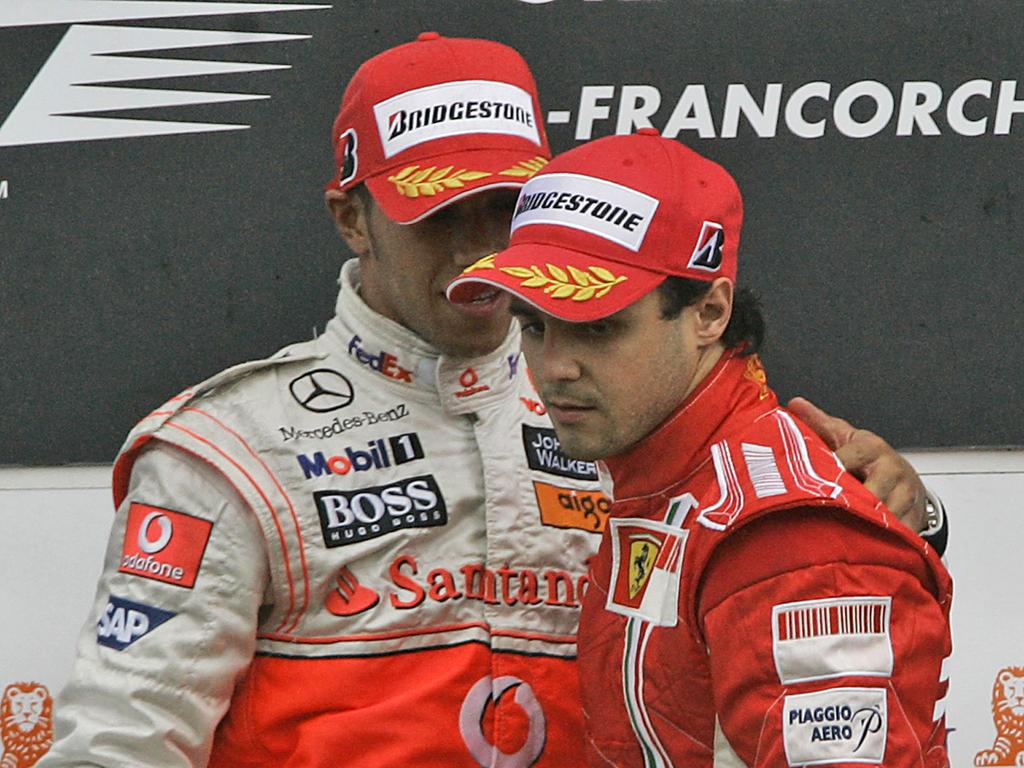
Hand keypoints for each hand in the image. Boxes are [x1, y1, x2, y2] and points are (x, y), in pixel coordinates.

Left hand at [787, 397, 925, 532]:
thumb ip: (820, 422)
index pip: (850, 457)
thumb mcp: (845, 436)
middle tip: (826, 515)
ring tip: (841, 534)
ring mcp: (906, 496)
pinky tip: (863, 546)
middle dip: (851, 504)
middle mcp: (893, 470)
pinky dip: (883, 544)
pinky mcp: (915, 520)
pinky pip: (900, 536)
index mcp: (873, 448)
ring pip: (887, 516)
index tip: (813, 483)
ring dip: (866, 527)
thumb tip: (795, 404)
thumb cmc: (869, 457)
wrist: (906, 476)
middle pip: (872, 491)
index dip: (832, 470)